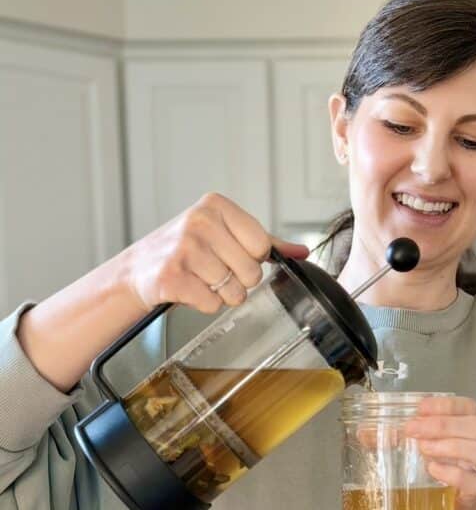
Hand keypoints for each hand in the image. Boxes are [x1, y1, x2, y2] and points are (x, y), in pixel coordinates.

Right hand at [123, 192, 308, 314]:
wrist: (138, 269)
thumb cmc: (185, 250)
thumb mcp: (223, 234)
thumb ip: (265, 242)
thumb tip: (302, 251)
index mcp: (215, 206)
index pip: (262, 245)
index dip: (252, 259)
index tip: (233, 255)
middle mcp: (199, 222)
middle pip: (252, 272)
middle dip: (239, 281)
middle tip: (215, 272)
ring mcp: (184, 249)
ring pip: (234, 292)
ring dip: (221, 294)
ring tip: (201, 280)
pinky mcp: (172, 277)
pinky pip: (212, 304)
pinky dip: (204, 304)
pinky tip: (189, 289)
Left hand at [405, 395, 475, 509]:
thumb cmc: (451, 471)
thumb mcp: (429, 449)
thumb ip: (400, 439)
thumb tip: (364, 434)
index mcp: (472, 425)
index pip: (466, 406)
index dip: (445, 405)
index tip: (420, 408)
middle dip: (442, 425)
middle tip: (412, 430)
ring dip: (452, 446)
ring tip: (423, 449)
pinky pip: (474, 480)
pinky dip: (454, 473)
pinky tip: (434, 470)